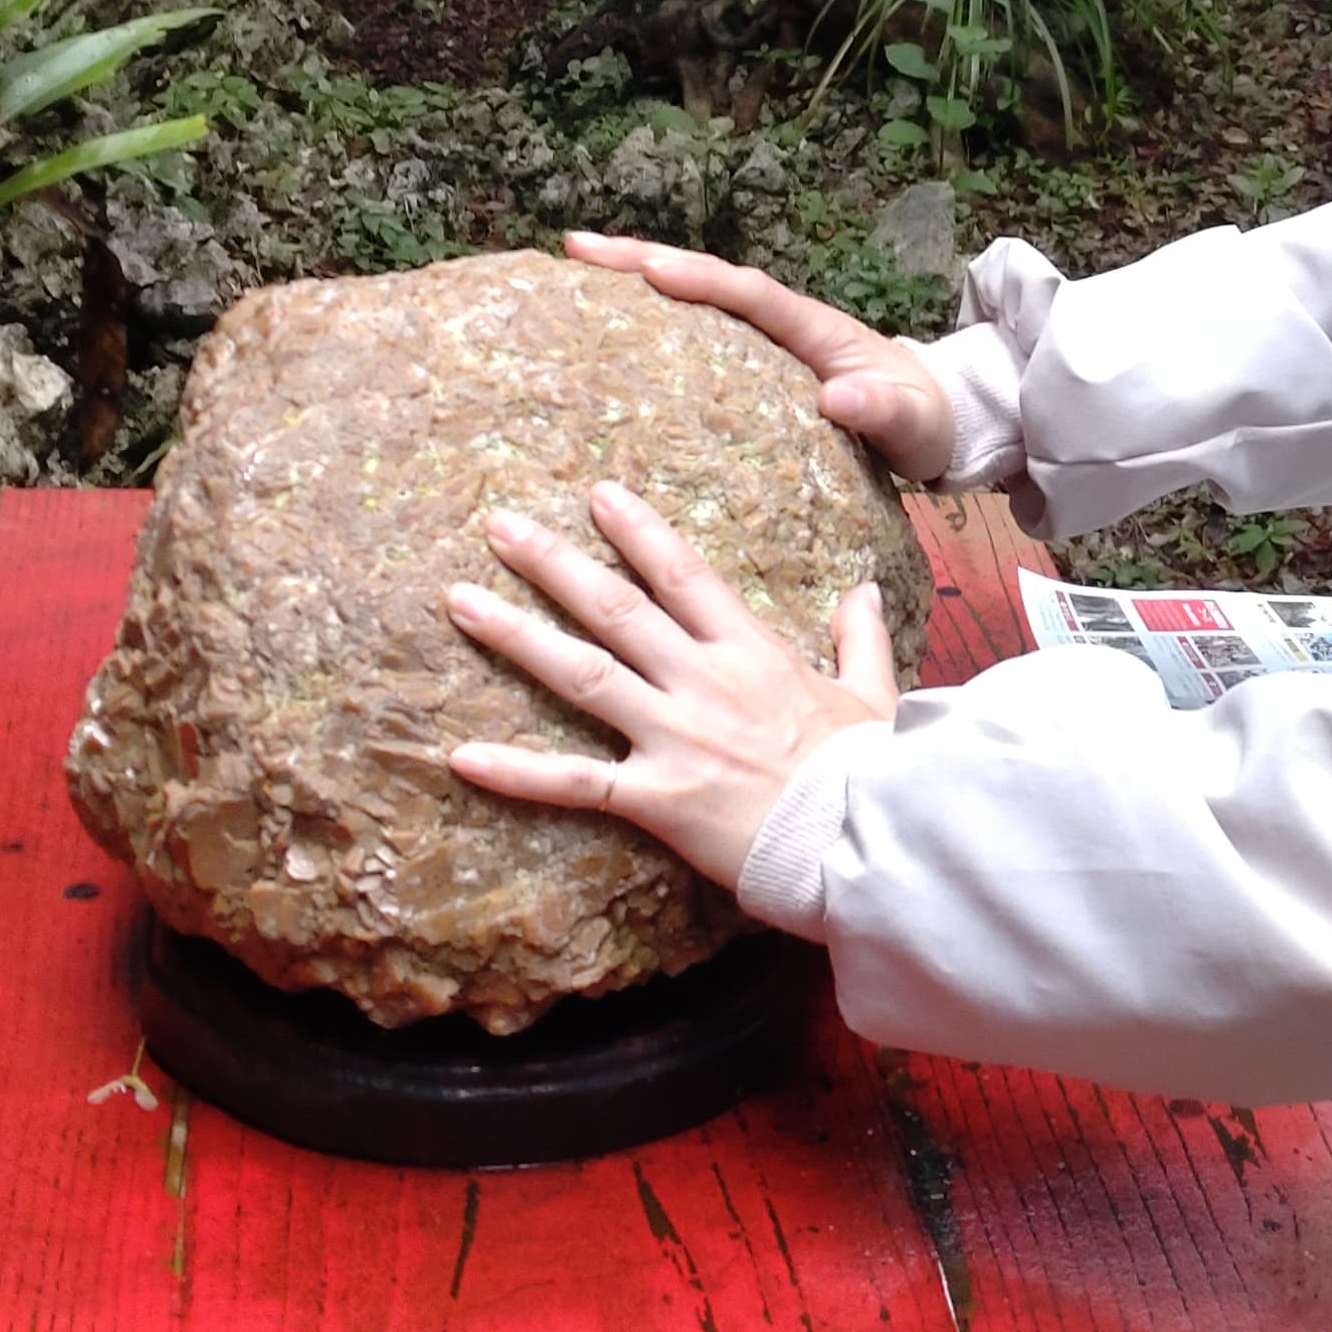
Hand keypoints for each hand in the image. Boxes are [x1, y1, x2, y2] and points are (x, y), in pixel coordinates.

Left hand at [446, 484, 897, 891]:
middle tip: (499, 526)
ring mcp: (675, 737)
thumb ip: (860, 637)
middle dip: (553, 562)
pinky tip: (460, 757)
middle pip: (615, 609)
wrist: (865, 837)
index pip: (684, 575)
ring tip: (460, 599)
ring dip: (516, 635)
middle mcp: (703, 682)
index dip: (638, 531)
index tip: (597, 494)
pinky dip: (517, 771)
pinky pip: (575, 783)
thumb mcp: (872, 692)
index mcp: (751, 654)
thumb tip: (865, 590)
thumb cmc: (868, 769)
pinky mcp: (658, 798)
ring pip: (582, 673)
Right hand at [566, 230, 956, 484]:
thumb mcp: (912, 423)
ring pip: (695, 296)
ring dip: (637, 278)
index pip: (751, 294)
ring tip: (574, 267)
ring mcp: (765, 338)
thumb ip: (882, 410)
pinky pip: (696, 329)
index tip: (651, 269)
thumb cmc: (922, 420)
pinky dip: (653, 317)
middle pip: (706, 278)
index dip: (702, 279)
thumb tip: (839, 398)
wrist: (934, 419)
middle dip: (643, 259)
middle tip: (576, 247)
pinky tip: (606, 325)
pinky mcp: (753, 361)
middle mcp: (783, 322)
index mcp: (815, 330)